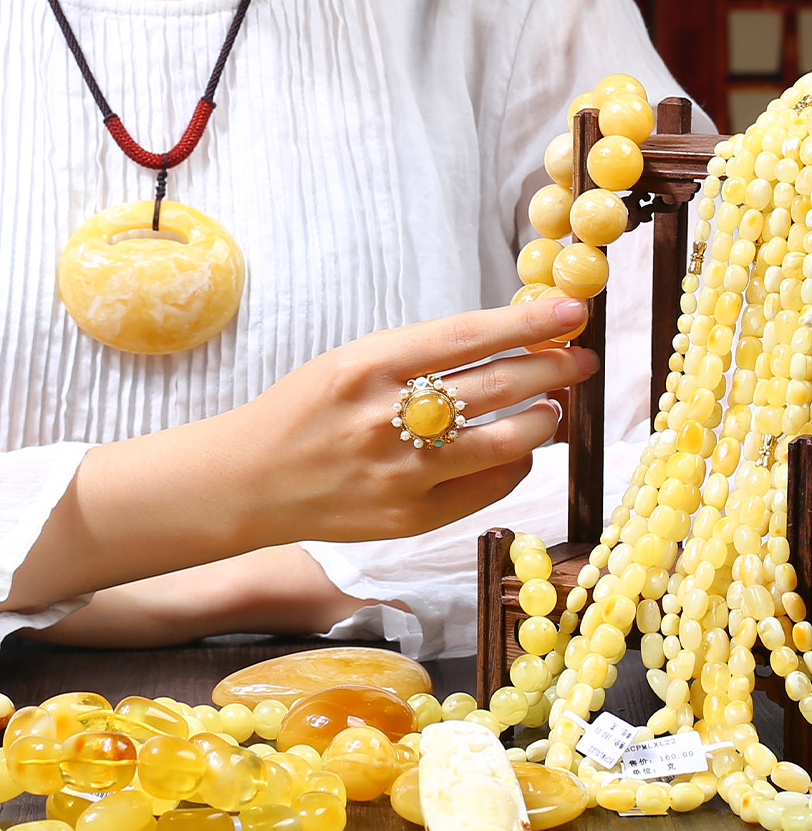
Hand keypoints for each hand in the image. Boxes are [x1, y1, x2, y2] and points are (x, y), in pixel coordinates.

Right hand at [1, 295, 595, 612]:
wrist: (250, 480)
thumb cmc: (303, 411)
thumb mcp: (350, 362)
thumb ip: (419, 356)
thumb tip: (503, 344)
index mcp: (365, 366)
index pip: (466, 337)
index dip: (527, 323)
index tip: (570, 311)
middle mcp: (384, 419)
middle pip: (495, 388)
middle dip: (551, 369)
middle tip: (579, 359)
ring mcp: (399, 475)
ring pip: (505, 443)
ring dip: (542, 419)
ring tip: (552, 406)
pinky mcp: (409, 519)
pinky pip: (489, 489)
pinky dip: (515, 464)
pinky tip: (517, 450)